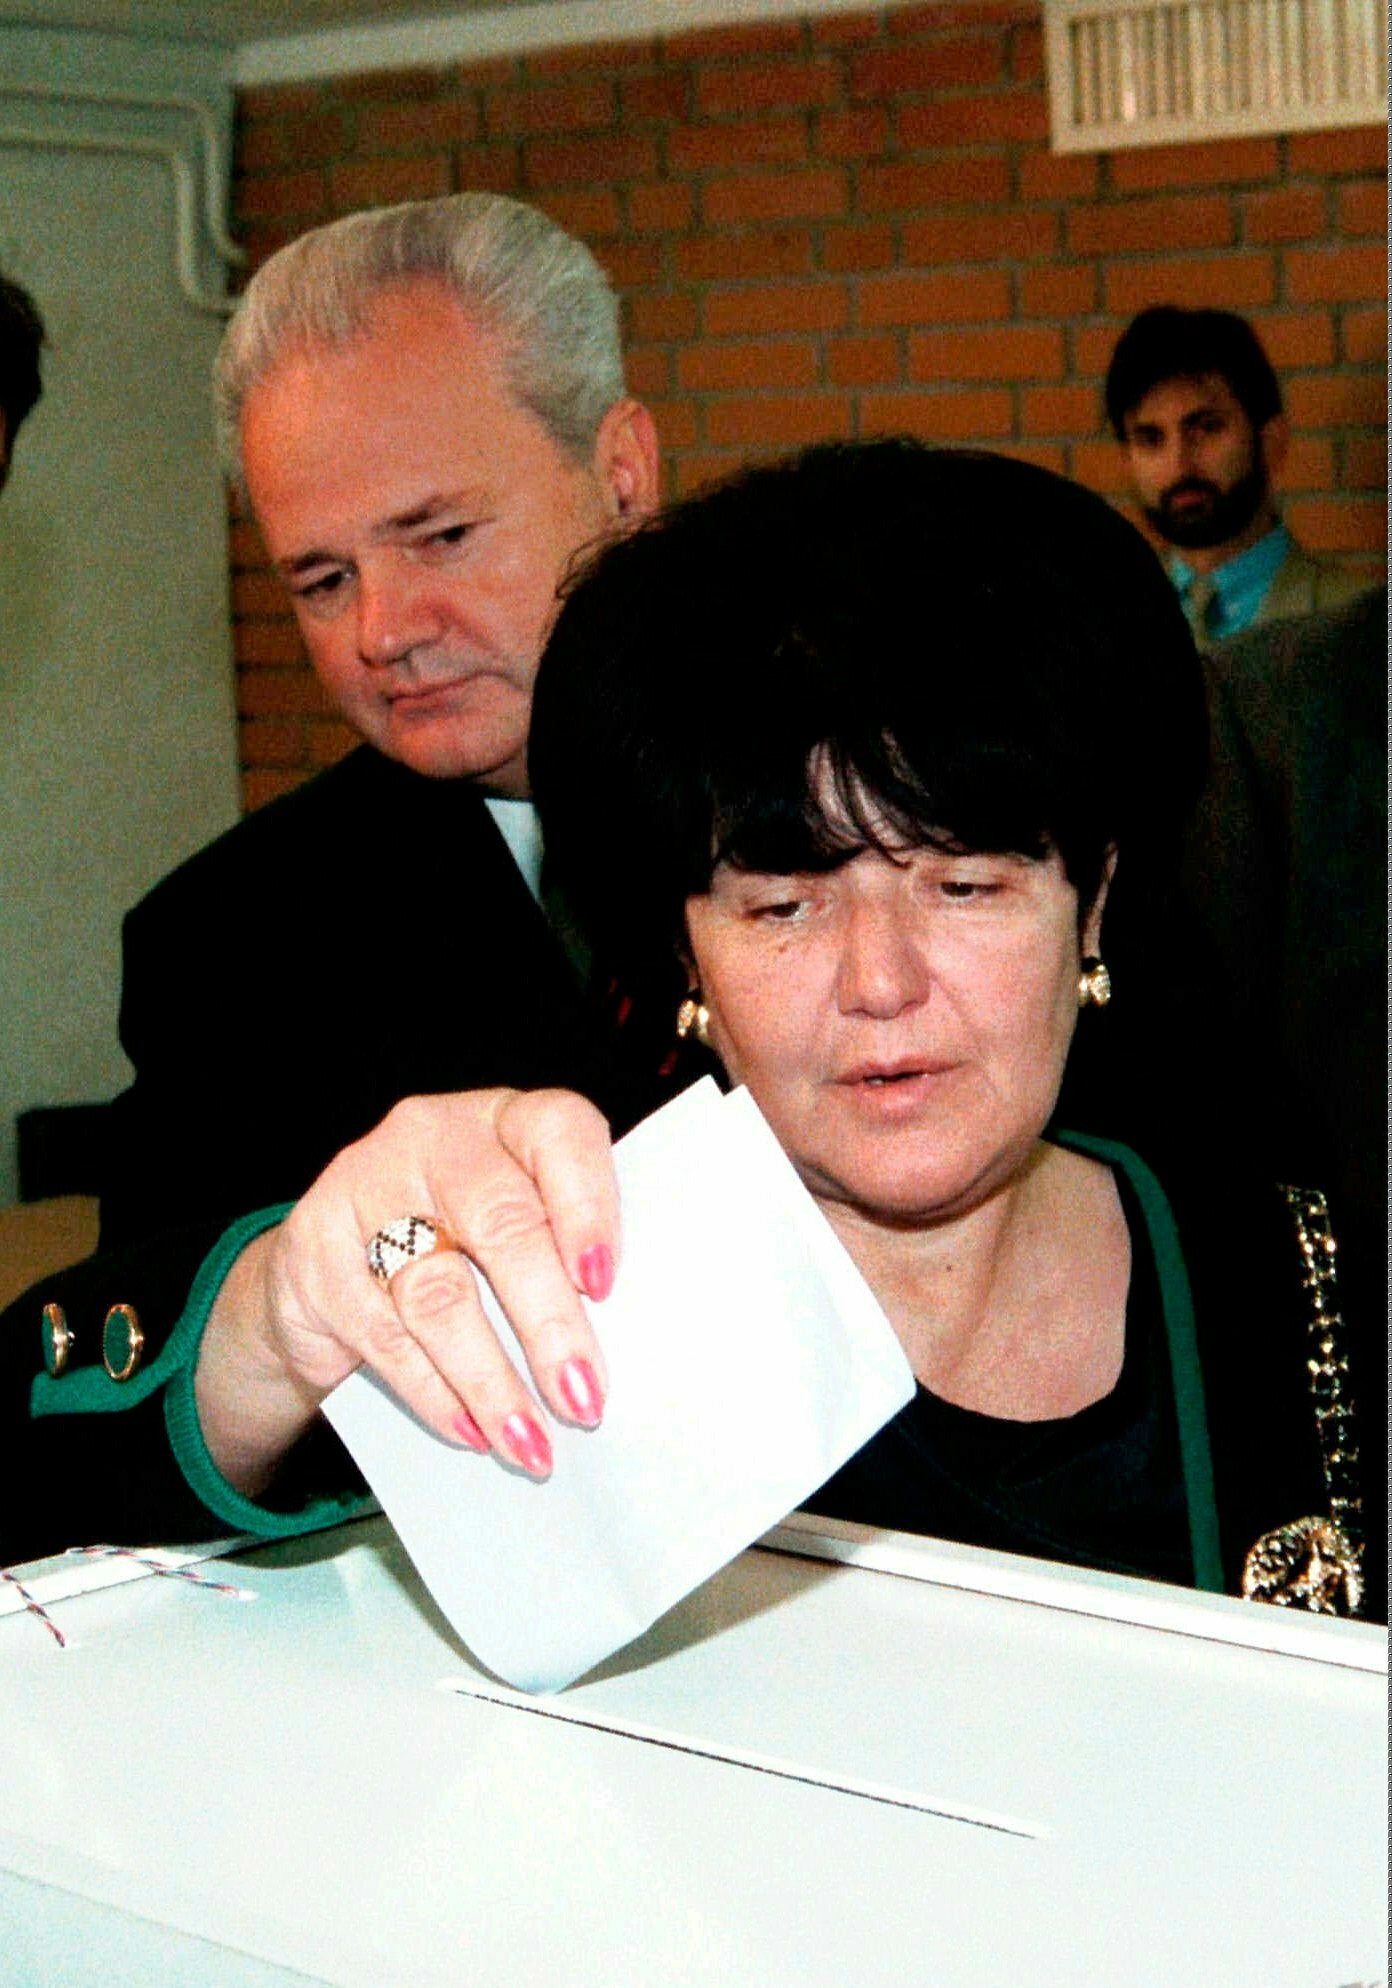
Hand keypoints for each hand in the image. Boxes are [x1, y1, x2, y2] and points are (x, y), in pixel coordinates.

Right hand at [195, 1089, 618, 1492]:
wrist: (329, 1261)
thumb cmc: (456, 1239)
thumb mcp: (514, 1220)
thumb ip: (560, 1252)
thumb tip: (623, 1343)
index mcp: (505, 1119)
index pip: (557, 1132)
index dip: (588, 1206)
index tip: (605, 1285)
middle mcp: (434, 1136)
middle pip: (501, 1224)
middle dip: (549, 1324)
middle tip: (583, 1400)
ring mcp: (365, 1186)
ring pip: (439, 1293)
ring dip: (492, 1380)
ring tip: (531, 1441)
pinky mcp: (315, 1250)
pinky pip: (384, 1334)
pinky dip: (434, 1391)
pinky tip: (471, 1429)